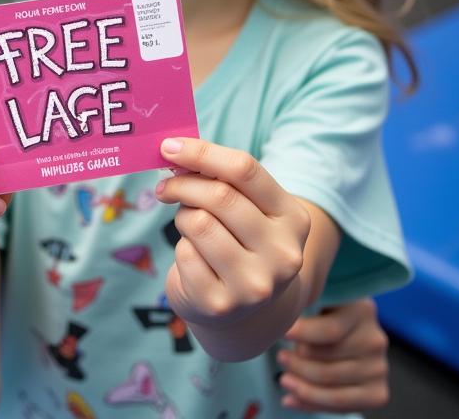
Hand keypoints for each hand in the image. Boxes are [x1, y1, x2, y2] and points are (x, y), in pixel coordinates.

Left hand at [156, 138, 310, 331]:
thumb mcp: (245, 207)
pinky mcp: (222, 305)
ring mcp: (255, 284)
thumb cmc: (237, 241)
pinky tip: (194, 257)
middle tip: (166, 186)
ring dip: (183, 217)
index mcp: (293, 218)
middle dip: (182, 184)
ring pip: (199, 223)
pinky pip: (185, 254)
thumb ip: (220, 177)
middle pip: (219, 195)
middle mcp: (283, 253)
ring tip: (189, 225)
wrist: (242, 311)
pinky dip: (181, 247)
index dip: (201, 152)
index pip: (245, 169)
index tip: (169, 147)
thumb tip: (175, 151)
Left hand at [277, 299, 388, 411]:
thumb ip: (303, 303)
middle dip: (298, 361)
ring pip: (330, 382)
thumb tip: (276, 316)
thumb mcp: (317, 301)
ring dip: (301, 384)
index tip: (281, 333)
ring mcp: (379, 368)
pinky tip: (291, 399)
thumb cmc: (323, 316)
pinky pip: (340, 405)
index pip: (330, 330)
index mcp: (361, 309)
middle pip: (327, 357)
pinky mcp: (378, 393)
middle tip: (280, 358)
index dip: (302, 333)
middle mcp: (375, 339)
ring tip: (284, 379)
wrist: (349, 339)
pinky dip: (311, 402)